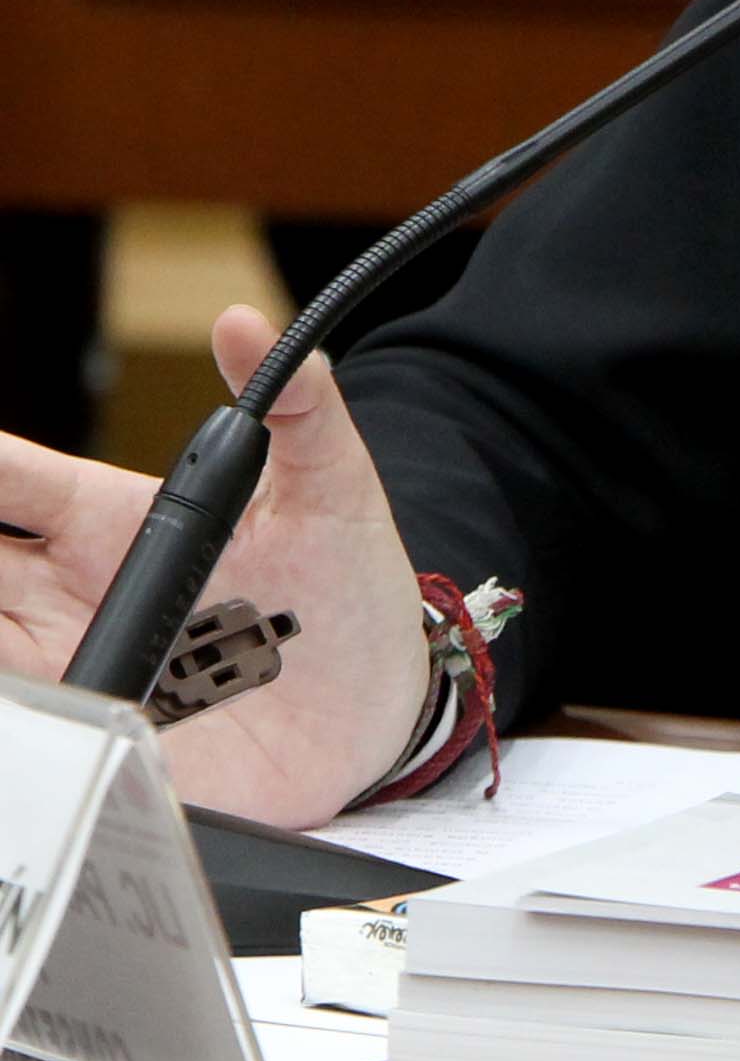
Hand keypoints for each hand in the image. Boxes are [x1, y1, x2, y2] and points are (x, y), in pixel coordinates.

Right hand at [0, 307, 427, 824]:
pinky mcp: (95, 736)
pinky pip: (24, 724)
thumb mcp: (335, 491)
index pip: (14, 481)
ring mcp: (79, 666)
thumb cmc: (350, 591)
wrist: (382, 709)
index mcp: (119, 521)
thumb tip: (246, 324)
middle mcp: (78, 593)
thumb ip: (298, 408)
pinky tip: (18, 703)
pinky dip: (13, 714)